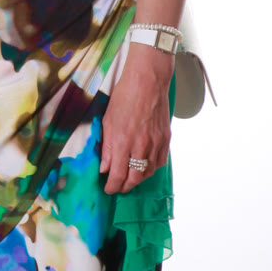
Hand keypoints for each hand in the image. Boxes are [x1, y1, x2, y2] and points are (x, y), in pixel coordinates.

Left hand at [100, 45, 171, 194]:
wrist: (147, 81)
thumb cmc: (124, 97)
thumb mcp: (107, 122)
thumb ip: (105, 148)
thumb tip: (104, 168)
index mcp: (122, 142)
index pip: (117, 175)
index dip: (112, 186)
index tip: (108, 189)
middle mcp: (140, 146)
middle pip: (135, 178)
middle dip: (125, 187)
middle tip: (118, 187)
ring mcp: (155, 143)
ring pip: (148, 172)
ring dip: (138, 179)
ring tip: (130, 179)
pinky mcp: (166, 139)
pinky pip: (160, 162)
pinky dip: (151, 168)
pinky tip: (145, 167)